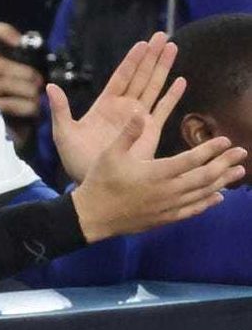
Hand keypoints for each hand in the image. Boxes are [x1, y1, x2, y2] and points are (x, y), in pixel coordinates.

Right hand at [0, 21, 43, 144]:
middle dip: (22, 73)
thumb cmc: (22, 105)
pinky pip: (5, 103)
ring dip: (26, 91)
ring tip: (36, 99)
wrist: (16, 132)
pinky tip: (32, 109)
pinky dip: (23, 105)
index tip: (19, 42)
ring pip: (2, 84)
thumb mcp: (27, 81)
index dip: (1, 32)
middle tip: (38, 82)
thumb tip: (41, 63)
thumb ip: (29, 68)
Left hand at [50, 32, 182, 183]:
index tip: (141, 44)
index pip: (121, 77)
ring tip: (173, 48)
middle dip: (151, 57)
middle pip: (141, 76)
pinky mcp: (149, 132)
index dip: (131, 60)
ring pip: (154, 87)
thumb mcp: (64, 133)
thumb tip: (51, 86)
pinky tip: (180, 81)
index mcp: (104, 105)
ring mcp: (138, 119)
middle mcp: (124, 108)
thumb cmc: (76, 160)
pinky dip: (172, 96)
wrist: (93, 183)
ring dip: (163, 68)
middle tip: (162, 36)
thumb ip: (61, 110)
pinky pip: (163, 110)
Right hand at [72, 116, 245, 241]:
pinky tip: (218, 197)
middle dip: (224, 163)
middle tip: (242, 153)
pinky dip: (207, 203)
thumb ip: (128, 134)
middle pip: (204, 176)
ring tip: (238, 172)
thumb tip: (139, 112)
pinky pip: (192, 210)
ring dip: (222, 182)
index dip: (210, 149)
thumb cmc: (100, 181)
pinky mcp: (164, 218)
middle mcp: (168, 190)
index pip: (191, 159)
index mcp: (156, 172)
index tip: (226, 140)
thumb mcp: (110, 154)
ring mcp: (168, 206)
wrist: (93, 216)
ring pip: (202, 193)